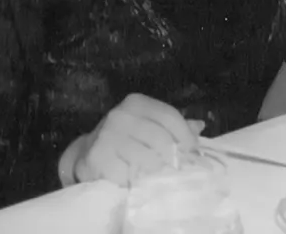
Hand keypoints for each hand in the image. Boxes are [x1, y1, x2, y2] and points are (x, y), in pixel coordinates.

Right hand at [66, 94, 203, 186]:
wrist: (86, 154)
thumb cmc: (124, 139)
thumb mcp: (147, 125)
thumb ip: (171, 125)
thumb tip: (199, 126)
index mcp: (136, 103)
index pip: (170, 117)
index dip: (186, 136)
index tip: (193, 152)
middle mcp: (120, 116)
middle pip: (161, 139)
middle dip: (175, 157)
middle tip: (179, 170)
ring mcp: (108, 137)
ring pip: (148, 159)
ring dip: (158, 173)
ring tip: (161, 178)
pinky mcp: (98, 159)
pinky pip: (130, 175)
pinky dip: (138, 182)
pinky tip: (139, 182)